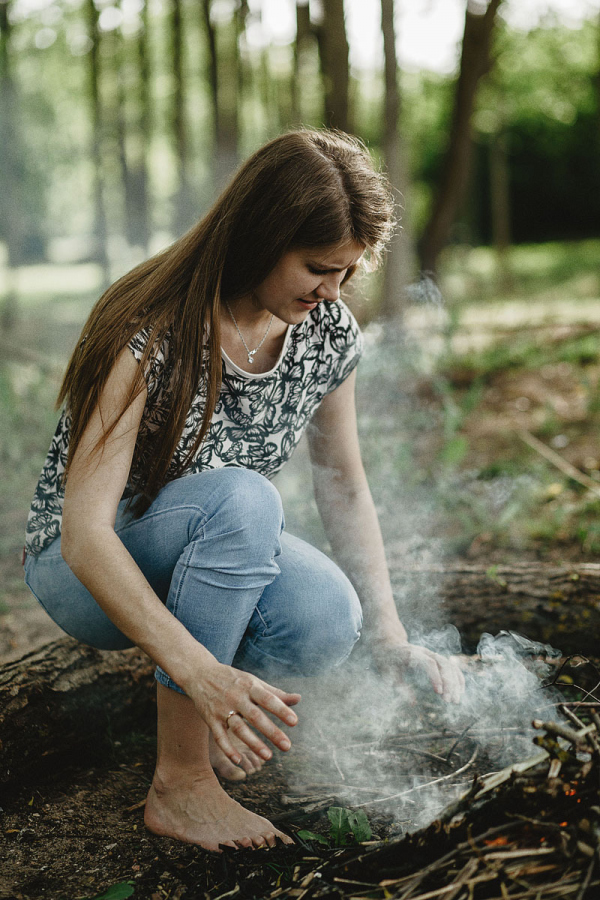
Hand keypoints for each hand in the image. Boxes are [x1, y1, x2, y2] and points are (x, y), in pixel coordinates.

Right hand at [186, 660, 300, 765]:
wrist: (200, 673)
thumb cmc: (233, 679)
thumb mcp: (253, 682)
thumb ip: (275, 693)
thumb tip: (299, 699)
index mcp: (249, 686)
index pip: (268, 699)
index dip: (281, 710)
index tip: (294, 722)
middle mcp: (236, 697)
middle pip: (255, 716)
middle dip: (271, 731)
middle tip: (287, 746)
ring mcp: (222, 709)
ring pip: (238, 728)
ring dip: (253, 743)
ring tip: (268, 756)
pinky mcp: (210, 719)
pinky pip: (219, 736)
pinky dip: (228, 748)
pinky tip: (238, 760)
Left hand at [372, 639, 464, 703]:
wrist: (389, 644)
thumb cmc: (387, 660)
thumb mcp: (387, 674)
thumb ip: (399, 687)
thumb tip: (413, 703)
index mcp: (412, 653)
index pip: (429, 662)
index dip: (435, 677)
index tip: (438, 693)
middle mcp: (425, 652)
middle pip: (442, 663)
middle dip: (448, 682)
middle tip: (449, 701)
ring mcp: (432, 654)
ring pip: (449, 665)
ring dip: (455, 682)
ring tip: (456, 701)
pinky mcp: (436, 658)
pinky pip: (451, 666)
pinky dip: (457, 678)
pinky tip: (460, 691)